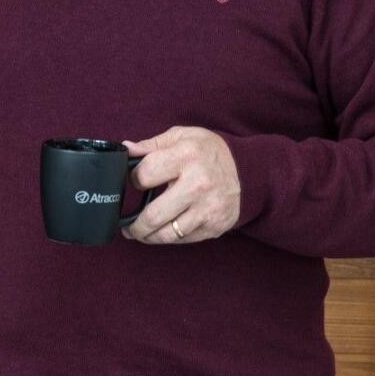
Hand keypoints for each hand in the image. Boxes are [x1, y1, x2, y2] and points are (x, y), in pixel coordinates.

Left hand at [121, 126, 241, 245]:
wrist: (248, 170)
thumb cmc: (208, 152)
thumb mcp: (181, 136)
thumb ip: (150, 145)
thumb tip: (125, 150)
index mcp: (186, 156)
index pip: (145, 175)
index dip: (133, 180)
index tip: (134, 182)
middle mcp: (198, 184)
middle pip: (153, 215)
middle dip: (134, 225)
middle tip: (126, 226)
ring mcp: (208, 208)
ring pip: (166, 234)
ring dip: (147, 237)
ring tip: (139, 233)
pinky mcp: (215, 226)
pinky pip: (183, 239)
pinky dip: (168, 238)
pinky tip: (162, 231)